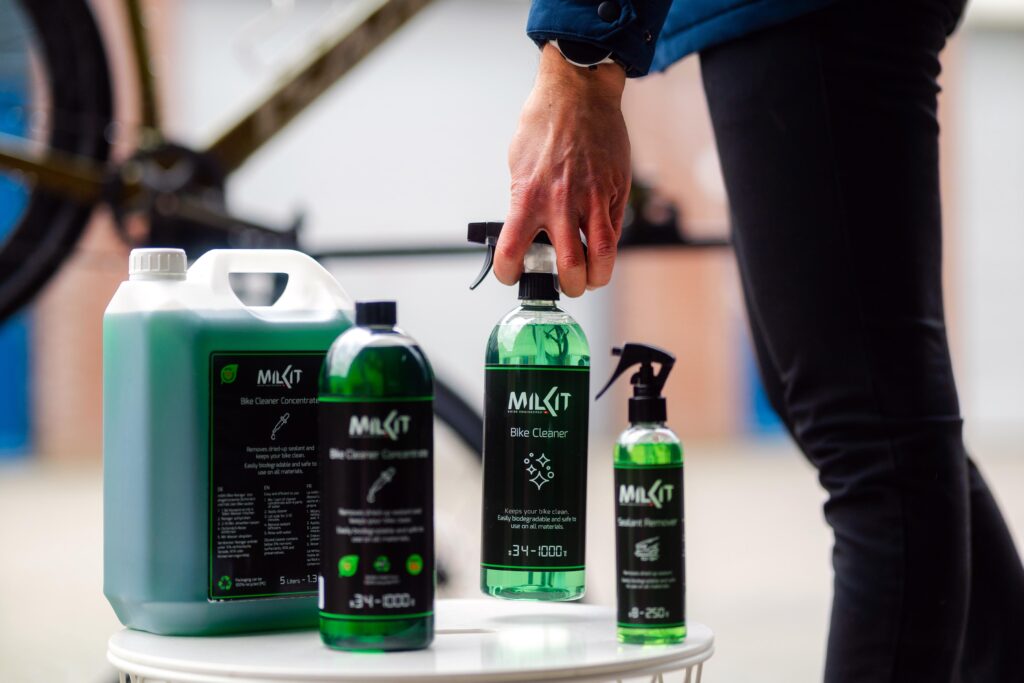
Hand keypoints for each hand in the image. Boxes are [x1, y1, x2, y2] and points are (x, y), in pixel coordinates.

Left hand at [496, 43, 630, 296]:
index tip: (512, 275)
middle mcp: (561, 202)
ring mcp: (592, 198)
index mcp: (528, 196)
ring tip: (591, 277)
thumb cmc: (545, 125)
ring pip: (603, 255)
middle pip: (569, 266)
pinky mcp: (614, 191)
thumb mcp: (519, 166)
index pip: (513, 252)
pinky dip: (607, 243)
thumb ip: (525, 202)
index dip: (509, 274)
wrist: (578, 93)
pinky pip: (614, 230)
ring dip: (597, 276)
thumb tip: (528, 232)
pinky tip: (599, 243)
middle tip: (567, 284)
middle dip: (569, 285)